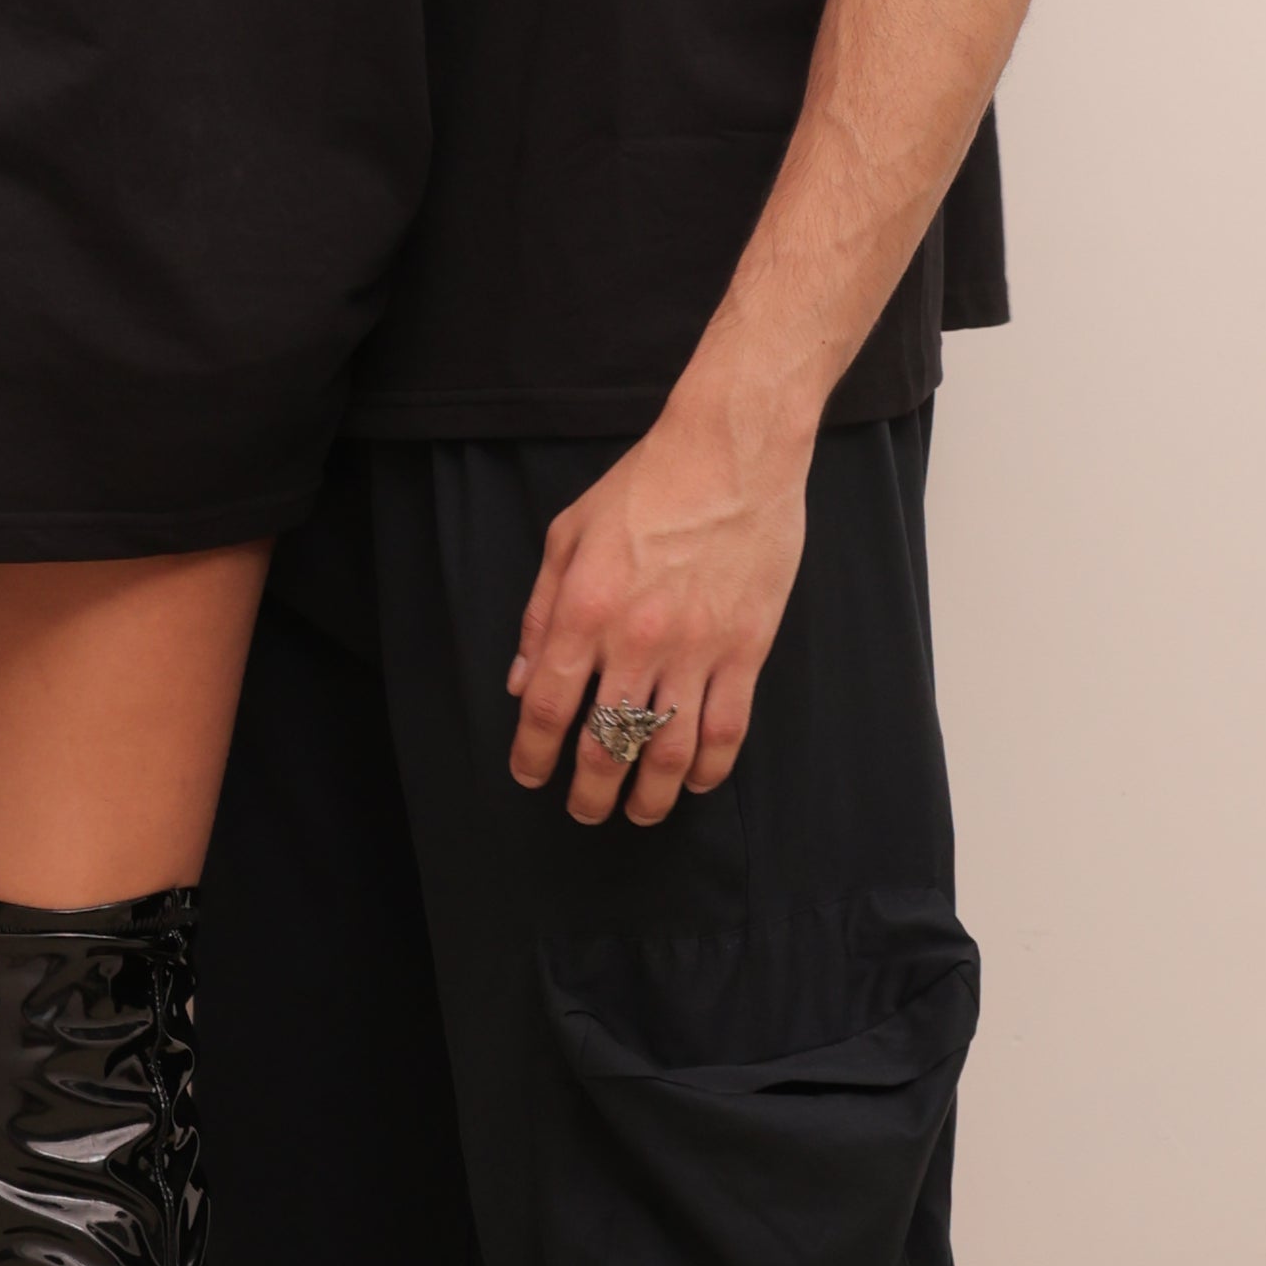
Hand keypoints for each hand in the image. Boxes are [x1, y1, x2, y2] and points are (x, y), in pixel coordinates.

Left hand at [505, 395, 811, 823]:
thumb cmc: (645, 485)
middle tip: (585, 811)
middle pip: (606, 744)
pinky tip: (698, 783)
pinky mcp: (745, 650)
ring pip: (669, 751)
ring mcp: (695, 650)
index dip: (533, 754)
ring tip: (639, 812)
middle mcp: (635, 640)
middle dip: (590, 791)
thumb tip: (520, 678)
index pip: (546, 706)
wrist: (731, 454)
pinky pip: (727, 730)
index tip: (530, 776)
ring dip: (650, 795)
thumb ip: (540, 611)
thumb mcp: (568, 535)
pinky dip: (711, 770)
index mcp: (584, 609)